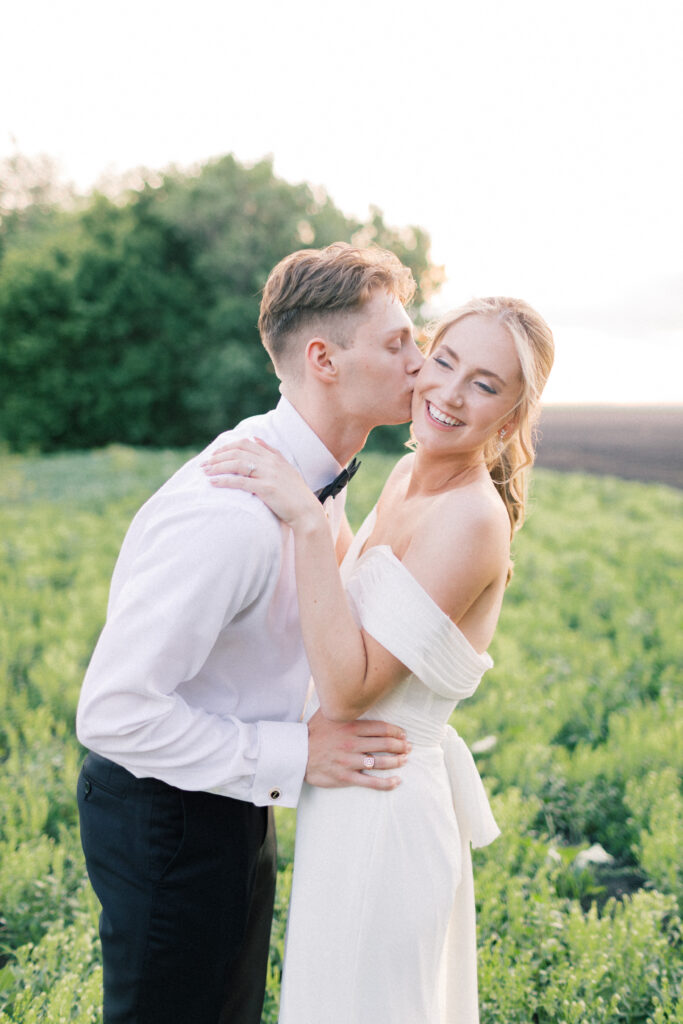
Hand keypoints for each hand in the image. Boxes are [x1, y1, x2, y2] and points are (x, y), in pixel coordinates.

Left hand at [201, 438, 322, 528]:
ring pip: (237, 464)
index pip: (245, 444)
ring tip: (205, 471)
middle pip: (238, 451)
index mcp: (274, 457)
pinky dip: (223, 480)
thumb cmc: (296, 494)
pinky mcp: (265, 489)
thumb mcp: (286, 468)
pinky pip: (240, 481)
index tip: (214, 454)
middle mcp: (270, 463)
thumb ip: (271, 452)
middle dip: (218, 456)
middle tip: (204, 463)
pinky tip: (213, 483)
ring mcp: (268, 475)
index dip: (227, 447)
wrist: (307, 512)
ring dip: (217, 466)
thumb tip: (255, 438)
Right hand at [305, 709, 409, 790]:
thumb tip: (349, 688)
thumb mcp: (326, 712)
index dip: (396, 732)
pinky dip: (386, 783)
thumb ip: (340, 703)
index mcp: (350, 726)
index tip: (403, 735)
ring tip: (404, 761)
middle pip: (385, 744)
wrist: (296, 754)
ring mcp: (349, 761)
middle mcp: (352, 743)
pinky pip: (370, 782)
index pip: (381, 728)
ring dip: (396, 762)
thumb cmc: (313, 732)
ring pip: (380, 762)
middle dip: (400, 746)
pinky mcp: (345, 777)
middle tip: (409, 748)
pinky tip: (396, 781)